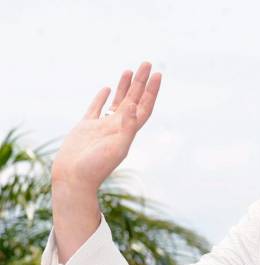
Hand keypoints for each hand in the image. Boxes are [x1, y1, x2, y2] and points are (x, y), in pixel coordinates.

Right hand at [52, 62, 161, 190]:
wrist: (74, 178)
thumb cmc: (95, 167)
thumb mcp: (117, 147)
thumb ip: (127, 127)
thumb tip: (135, 107)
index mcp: (128, 131)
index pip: (145, 106)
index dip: (152, 91)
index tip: (158, 75)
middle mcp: (118, 127)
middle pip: (133, 100)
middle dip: (141, 82)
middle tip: (147, 63)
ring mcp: (102, 126)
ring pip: (116, 101)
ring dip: (125, 86)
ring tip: (130, 70)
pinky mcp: (86, 127)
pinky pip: (96, 108)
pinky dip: (102, 97)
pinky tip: (107, 88)